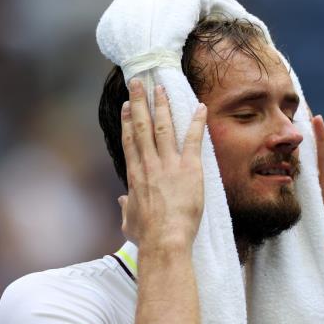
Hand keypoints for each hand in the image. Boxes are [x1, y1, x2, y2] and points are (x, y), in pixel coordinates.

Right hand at [119, 79, 206, 253]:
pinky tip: (201, 107)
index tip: (127, 105)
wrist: (165, 240)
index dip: (127, 121)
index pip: (130, 141)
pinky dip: (197, 122)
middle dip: (140, 102)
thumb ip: (126, 208)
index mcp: (135, 175)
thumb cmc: (147, 235)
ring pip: (163, 127)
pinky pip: (193, 140)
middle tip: (139, 83)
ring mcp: (168, 164)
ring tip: (161, 87)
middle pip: (142, 126)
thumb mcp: (129, 221)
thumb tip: (122, 201)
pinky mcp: (189, 168)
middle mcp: (149, 164)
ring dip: (162, 105)